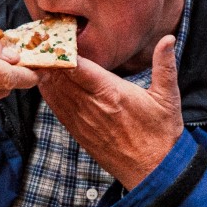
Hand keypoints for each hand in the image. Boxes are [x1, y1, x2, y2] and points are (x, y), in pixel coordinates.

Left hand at [38, 34, 184, 188]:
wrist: (152, 171)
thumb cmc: (161, 134)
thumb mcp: (168, 98)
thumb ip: (165, 66)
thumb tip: (168, 38)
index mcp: (112, 93)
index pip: (78, 67)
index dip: (64, 51)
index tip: (58, 35)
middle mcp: (92, 106)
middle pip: (60, 77)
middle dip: (50, 58)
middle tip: (42, 40)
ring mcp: (82, 121)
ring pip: (54, 92)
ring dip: (46, 74)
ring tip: (39, 55)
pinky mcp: (78, 132)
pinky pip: (56, 108)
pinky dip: (48, 93)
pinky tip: (44, 80)